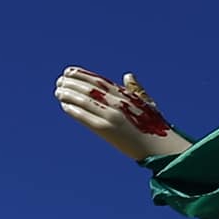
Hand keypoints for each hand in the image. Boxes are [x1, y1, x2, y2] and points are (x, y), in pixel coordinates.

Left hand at [55, 69, 192, 161]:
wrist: (160, 148)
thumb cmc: (156, 128)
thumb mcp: (147, 104)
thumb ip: (137, 89)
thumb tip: (128, 75)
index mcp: (126, 96)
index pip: (100, 81)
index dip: (83, 74)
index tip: (70, 71)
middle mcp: (118, 102)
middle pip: (90, 88)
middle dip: (73, 82)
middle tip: (60, 79)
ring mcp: (111, 115)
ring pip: (85, 100)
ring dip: (69, 94)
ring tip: (58, 90)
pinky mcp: (106, 129)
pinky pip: (85, 117)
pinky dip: (73, 110)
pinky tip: (64, 105)